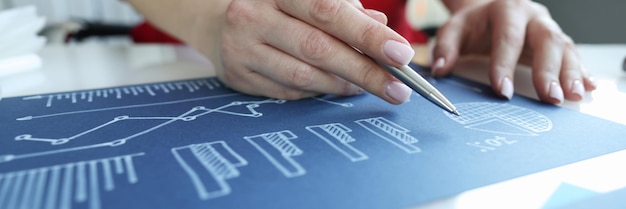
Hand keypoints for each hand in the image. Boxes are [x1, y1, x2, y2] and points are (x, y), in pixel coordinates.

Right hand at [214, 0, 415, 103]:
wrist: (219, 18)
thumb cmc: (279, 7)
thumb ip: (347, 11)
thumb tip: (383, 31)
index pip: (328, 10)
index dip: (367, 34)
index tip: (401, 54)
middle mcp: (254, 14)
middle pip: (318, 49)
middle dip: (364, 71)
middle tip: (398, 88)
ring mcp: (241, 47)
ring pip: (304, 76)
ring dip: (343, 86)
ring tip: (369, 87)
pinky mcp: (238, 76)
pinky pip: (289, 92)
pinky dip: (318, 92)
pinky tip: (335, 87)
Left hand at [433, 0, 596, 103]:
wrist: (489, 12)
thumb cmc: (473, 25)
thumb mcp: (454, 29)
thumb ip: (446, 48)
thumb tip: (439, 70)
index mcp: (506, 11)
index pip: (507, 38)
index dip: (505, 65)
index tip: (501, 91)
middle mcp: (533, 17)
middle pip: (547, 40)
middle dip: (549, 70)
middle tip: (550, 97)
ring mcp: (549, 28)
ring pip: (566, 47)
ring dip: (571, 73)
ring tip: (571, 97)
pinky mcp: (559, 41)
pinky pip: (574, 54)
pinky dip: (581, 72)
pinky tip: (586, 88)